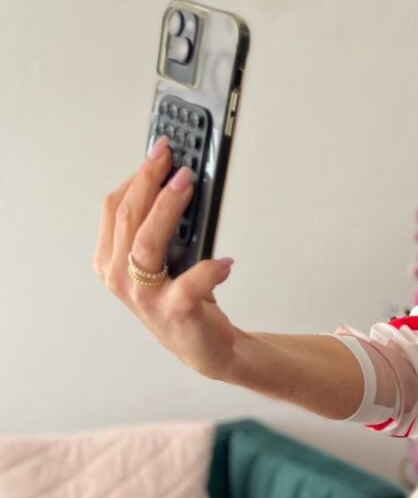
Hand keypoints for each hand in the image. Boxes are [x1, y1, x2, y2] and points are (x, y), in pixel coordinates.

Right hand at [94, 136, 236, 377]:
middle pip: (127, 217)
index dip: (136, 175)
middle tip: (174, 158)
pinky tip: (227, 261)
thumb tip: (179, 178)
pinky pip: (190, 283)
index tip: (159, 150)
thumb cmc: (183, 297)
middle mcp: (119, 278)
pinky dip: (211, 269)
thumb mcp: (163, 259)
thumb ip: (161, 225)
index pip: (114, 207)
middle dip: (150, 180)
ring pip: (146, 242)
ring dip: (167, 207)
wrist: (205, 347)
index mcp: (110, 260)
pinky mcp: (174, 312)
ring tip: (189, 184)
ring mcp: (143, 297)